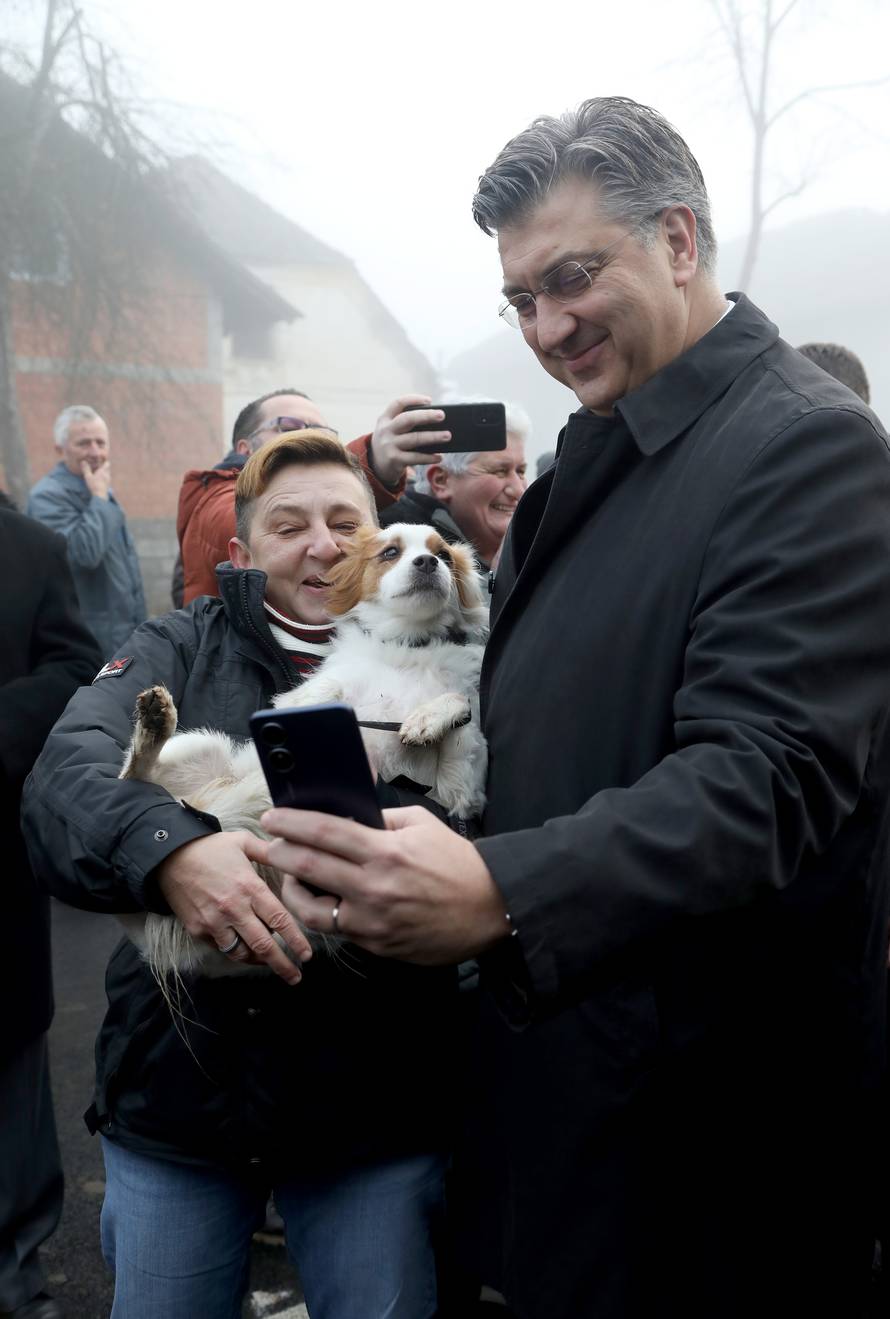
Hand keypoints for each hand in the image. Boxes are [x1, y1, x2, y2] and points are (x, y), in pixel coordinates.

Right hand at [81, 459, 110, 499]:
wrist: (100, 496)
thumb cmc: (94, 485)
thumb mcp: (88, 476)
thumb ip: (86, 469)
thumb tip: (83, 461)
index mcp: (103, 471)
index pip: (107, 463)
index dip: (105, 460)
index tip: (101, 459)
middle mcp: (107, 475)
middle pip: (107, 468)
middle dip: (104, 466)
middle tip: (98, 465)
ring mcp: (108, 480)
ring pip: (107, 473)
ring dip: (104, 472)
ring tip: (98, 472)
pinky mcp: (108, 485)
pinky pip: (107, 479)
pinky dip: (104, 477)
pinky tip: (99, 479)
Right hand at [155, 830, 312, 983]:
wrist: (167, 856)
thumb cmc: (209, 848)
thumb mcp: (243, 842)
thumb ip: (269, 851)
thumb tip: (293, 853)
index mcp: (249, 887)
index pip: (279, 920)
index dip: (296, 940)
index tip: (307, 955)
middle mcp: (233, 909)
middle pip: (263, 946)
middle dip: (283, 965)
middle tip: (296, 977)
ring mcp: (214, 922)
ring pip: (242, 953)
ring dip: (259, 962)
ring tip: (271, 964)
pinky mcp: (198, 930)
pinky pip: (221, 947)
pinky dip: (236, 951)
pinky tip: (246, 950)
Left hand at [262, 806, 509, 963]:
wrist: (491, 910)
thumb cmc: (458, 864)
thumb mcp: (422, 825)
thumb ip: (382, 819)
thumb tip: (347, 817)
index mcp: (385, 852)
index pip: (324, 832)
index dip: (291, 823)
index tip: (272, 818)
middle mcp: (374, 888)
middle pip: (307, 868)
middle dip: (279, 853)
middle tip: (267, 845)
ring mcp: (373, 922)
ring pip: (311, 908)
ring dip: (292, 890)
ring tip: (291, 877)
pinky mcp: (376, 946)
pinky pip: (337, 929)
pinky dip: (324, 912)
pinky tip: (323, 899)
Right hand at [369, 395, 450, 488]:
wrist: (375, 465)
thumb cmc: (391, 442)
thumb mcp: (391, 429)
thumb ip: (406, 423)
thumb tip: (435, 421)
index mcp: (385, 418)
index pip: (398, 403)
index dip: (413, 399)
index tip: (429, 400)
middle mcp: (386, 430)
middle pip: (407, 419)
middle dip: (426, 416)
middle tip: (442, 415)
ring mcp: (389, 445)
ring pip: (414, 439)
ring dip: (433, 437)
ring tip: (447, 435)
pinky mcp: (394, 460)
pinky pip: (415, 458)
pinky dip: (428, 457)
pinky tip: (439, 457)